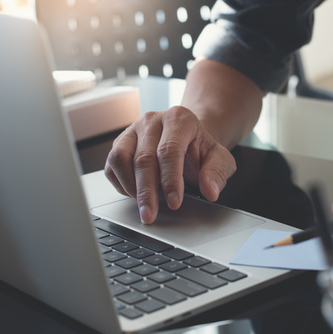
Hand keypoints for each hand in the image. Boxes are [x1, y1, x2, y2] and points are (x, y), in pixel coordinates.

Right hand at [104, 106, 236, 223]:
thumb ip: (217, 173)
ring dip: (131, 188)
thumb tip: (210, 191)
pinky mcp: (120, 143)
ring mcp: (133, 131)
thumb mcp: (220, 159)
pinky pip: (112, 166)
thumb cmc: (201, 150)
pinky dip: (121, 184)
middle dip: (146, 192)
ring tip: (144, 205)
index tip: (174, 203)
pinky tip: (136, 194)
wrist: (188, 140)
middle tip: (151, 215)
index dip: (170, 179)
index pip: (169, 150)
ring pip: (120, 159)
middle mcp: (153, 120)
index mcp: (179, 119)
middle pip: (143, 158)